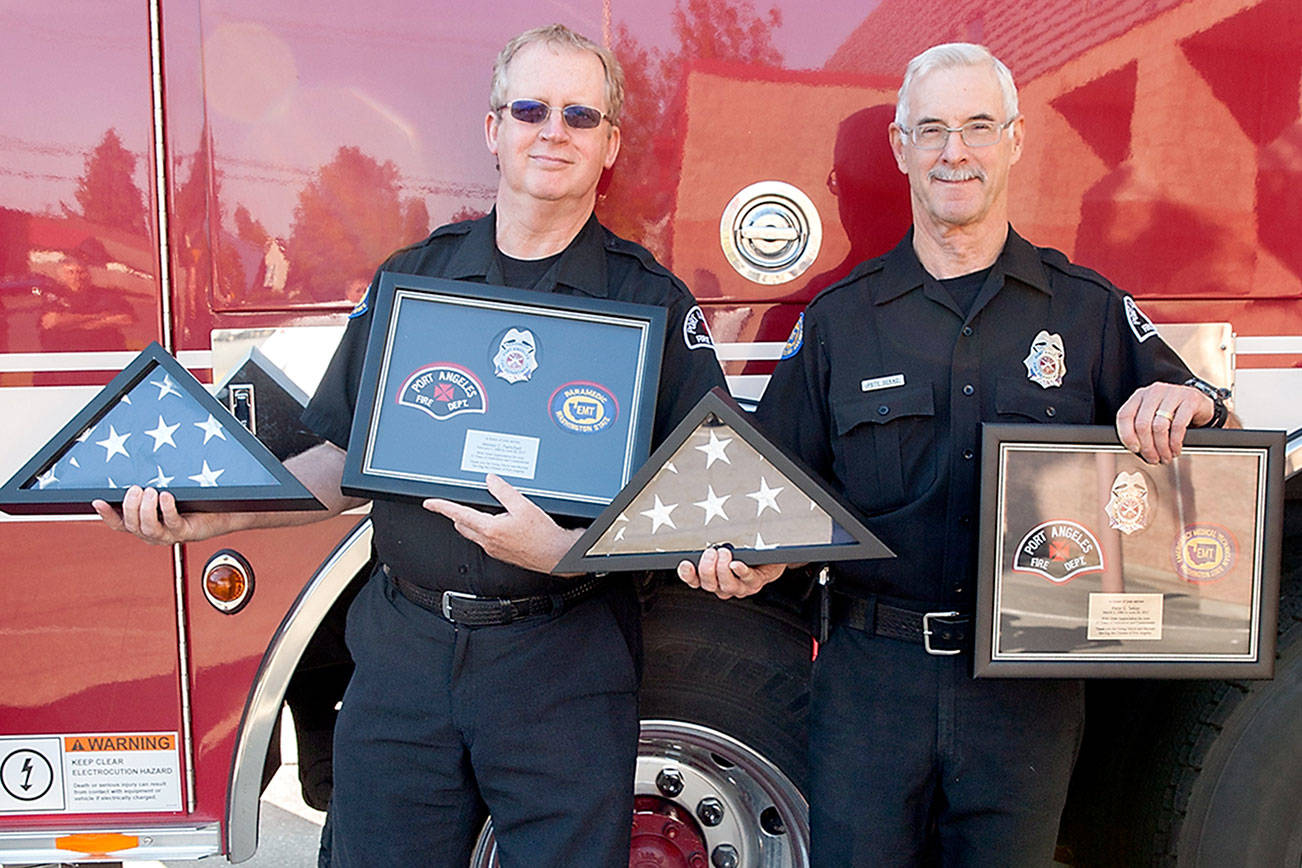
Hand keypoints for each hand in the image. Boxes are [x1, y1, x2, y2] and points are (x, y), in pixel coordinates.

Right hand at [93, 485, 226, 544]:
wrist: (218, 515)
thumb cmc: (189, 505)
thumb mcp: (162, 497)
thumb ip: (146, 491)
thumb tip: (134, 471)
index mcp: (143, 525)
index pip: (118, 524)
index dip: (106, 515)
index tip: (97, 501)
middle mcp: (152, 534)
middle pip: (131, 525)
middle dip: (130, 506)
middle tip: (135, 489)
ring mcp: (167, 535)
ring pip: (148, 527)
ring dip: (146, 509)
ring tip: (150, 491)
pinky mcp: (184, 532)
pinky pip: (172, 523)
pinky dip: (166, 508)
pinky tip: (166, 496)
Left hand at [423, 474, 581, 573]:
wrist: (557, 556)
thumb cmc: (544, 536)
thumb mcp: (524, 506)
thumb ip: (504, 491)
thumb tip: (492, 480)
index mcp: (490, 529)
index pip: (458, 514)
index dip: (442, 507)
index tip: (430, 503)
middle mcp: (488, 542)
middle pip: (462, 525)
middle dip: (456, 513)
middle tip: (456, 502)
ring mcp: (494, 550)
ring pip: (473, 533)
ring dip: (470, 521)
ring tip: (480, 509)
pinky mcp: (502, 554)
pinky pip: (485, 540)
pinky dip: (484, 529)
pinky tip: (498, 522)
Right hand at [677, 546, 787, 599]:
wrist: (770, 558)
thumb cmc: (744, 551)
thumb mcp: (724, 546)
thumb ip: (711, 545)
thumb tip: (697, 532)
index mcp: (712, 577)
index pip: (694, 580)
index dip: (688, 575)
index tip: (686, 563)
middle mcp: (724, 586)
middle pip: (709, 585)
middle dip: (707, 569)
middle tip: (711, 553)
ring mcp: (740, 587)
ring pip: (727, 586)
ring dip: (723, 569)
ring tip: (725, 552)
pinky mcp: (755, 583)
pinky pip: (747, 580)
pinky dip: (740, 572)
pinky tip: (737, 564)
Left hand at [1115, 382, 1213, 463]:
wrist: (1201, 404)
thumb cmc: (1173, 413)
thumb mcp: (1153, 416)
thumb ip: (1141, 428)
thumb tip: (1136, 449)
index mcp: (1140, 395)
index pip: (1124, 415)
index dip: (1126, 435)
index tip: (1134, 449)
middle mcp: (1154, 392)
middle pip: (1142, 424)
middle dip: (1147, 447)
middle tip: (1153, 459)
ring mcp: (1172, 393)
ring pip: (1159, 426)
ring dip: (1162, 447)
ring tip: (1165, 457)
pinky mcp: (1190, 399)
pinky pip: (1178, 425)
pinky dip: (1175, 442)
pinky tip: (1176, 449)